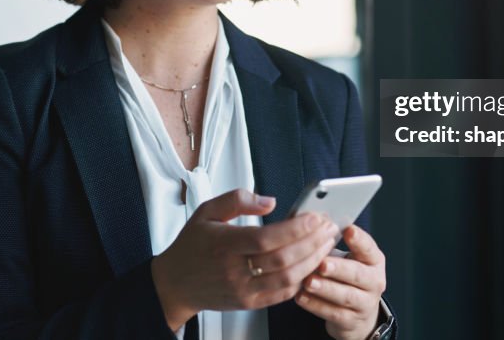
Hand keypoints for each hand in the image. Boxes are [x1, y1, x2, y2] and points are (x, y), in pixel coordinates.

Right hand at [150, 189, 339, 330]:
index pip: (267, 237)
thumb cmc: (191, 246)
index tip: (315, 217)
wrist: (175, 284)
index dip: (296, 228)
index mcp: (225, 244)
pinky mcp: (249, 303)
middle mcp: (235, 270)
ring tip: (326, 244)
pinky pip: (282, 294)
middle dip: (312, 242)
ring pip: (288, 278)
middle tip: (329, 228)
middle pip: (283, 258)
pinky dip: (301, 279)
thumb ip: (236, 200)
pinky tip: (311, 264)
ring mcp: (243, 290)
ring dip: (312, 261)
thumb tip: (269, 201)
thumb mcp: (206, 211)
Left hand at [296, 224, 386, 339]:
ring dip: (326, 288)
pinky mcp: (351, 320)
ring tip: (308, 282)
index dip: (359, 240)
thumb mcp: (346, 257)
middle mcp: (374, 281)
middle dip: (339, 268)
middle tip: (322, 263)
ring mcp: (365, 303)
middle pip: (358, 274)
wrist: (357, 312)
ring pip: (346, 296)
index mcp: (374, 260)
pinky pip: (333, 313)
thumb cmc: (346, 275)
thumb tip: (307, 223)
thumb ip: (330, 242)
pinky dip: (316, 305)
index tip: (348, 230)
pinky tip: (301, 297)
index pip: (369, 248)